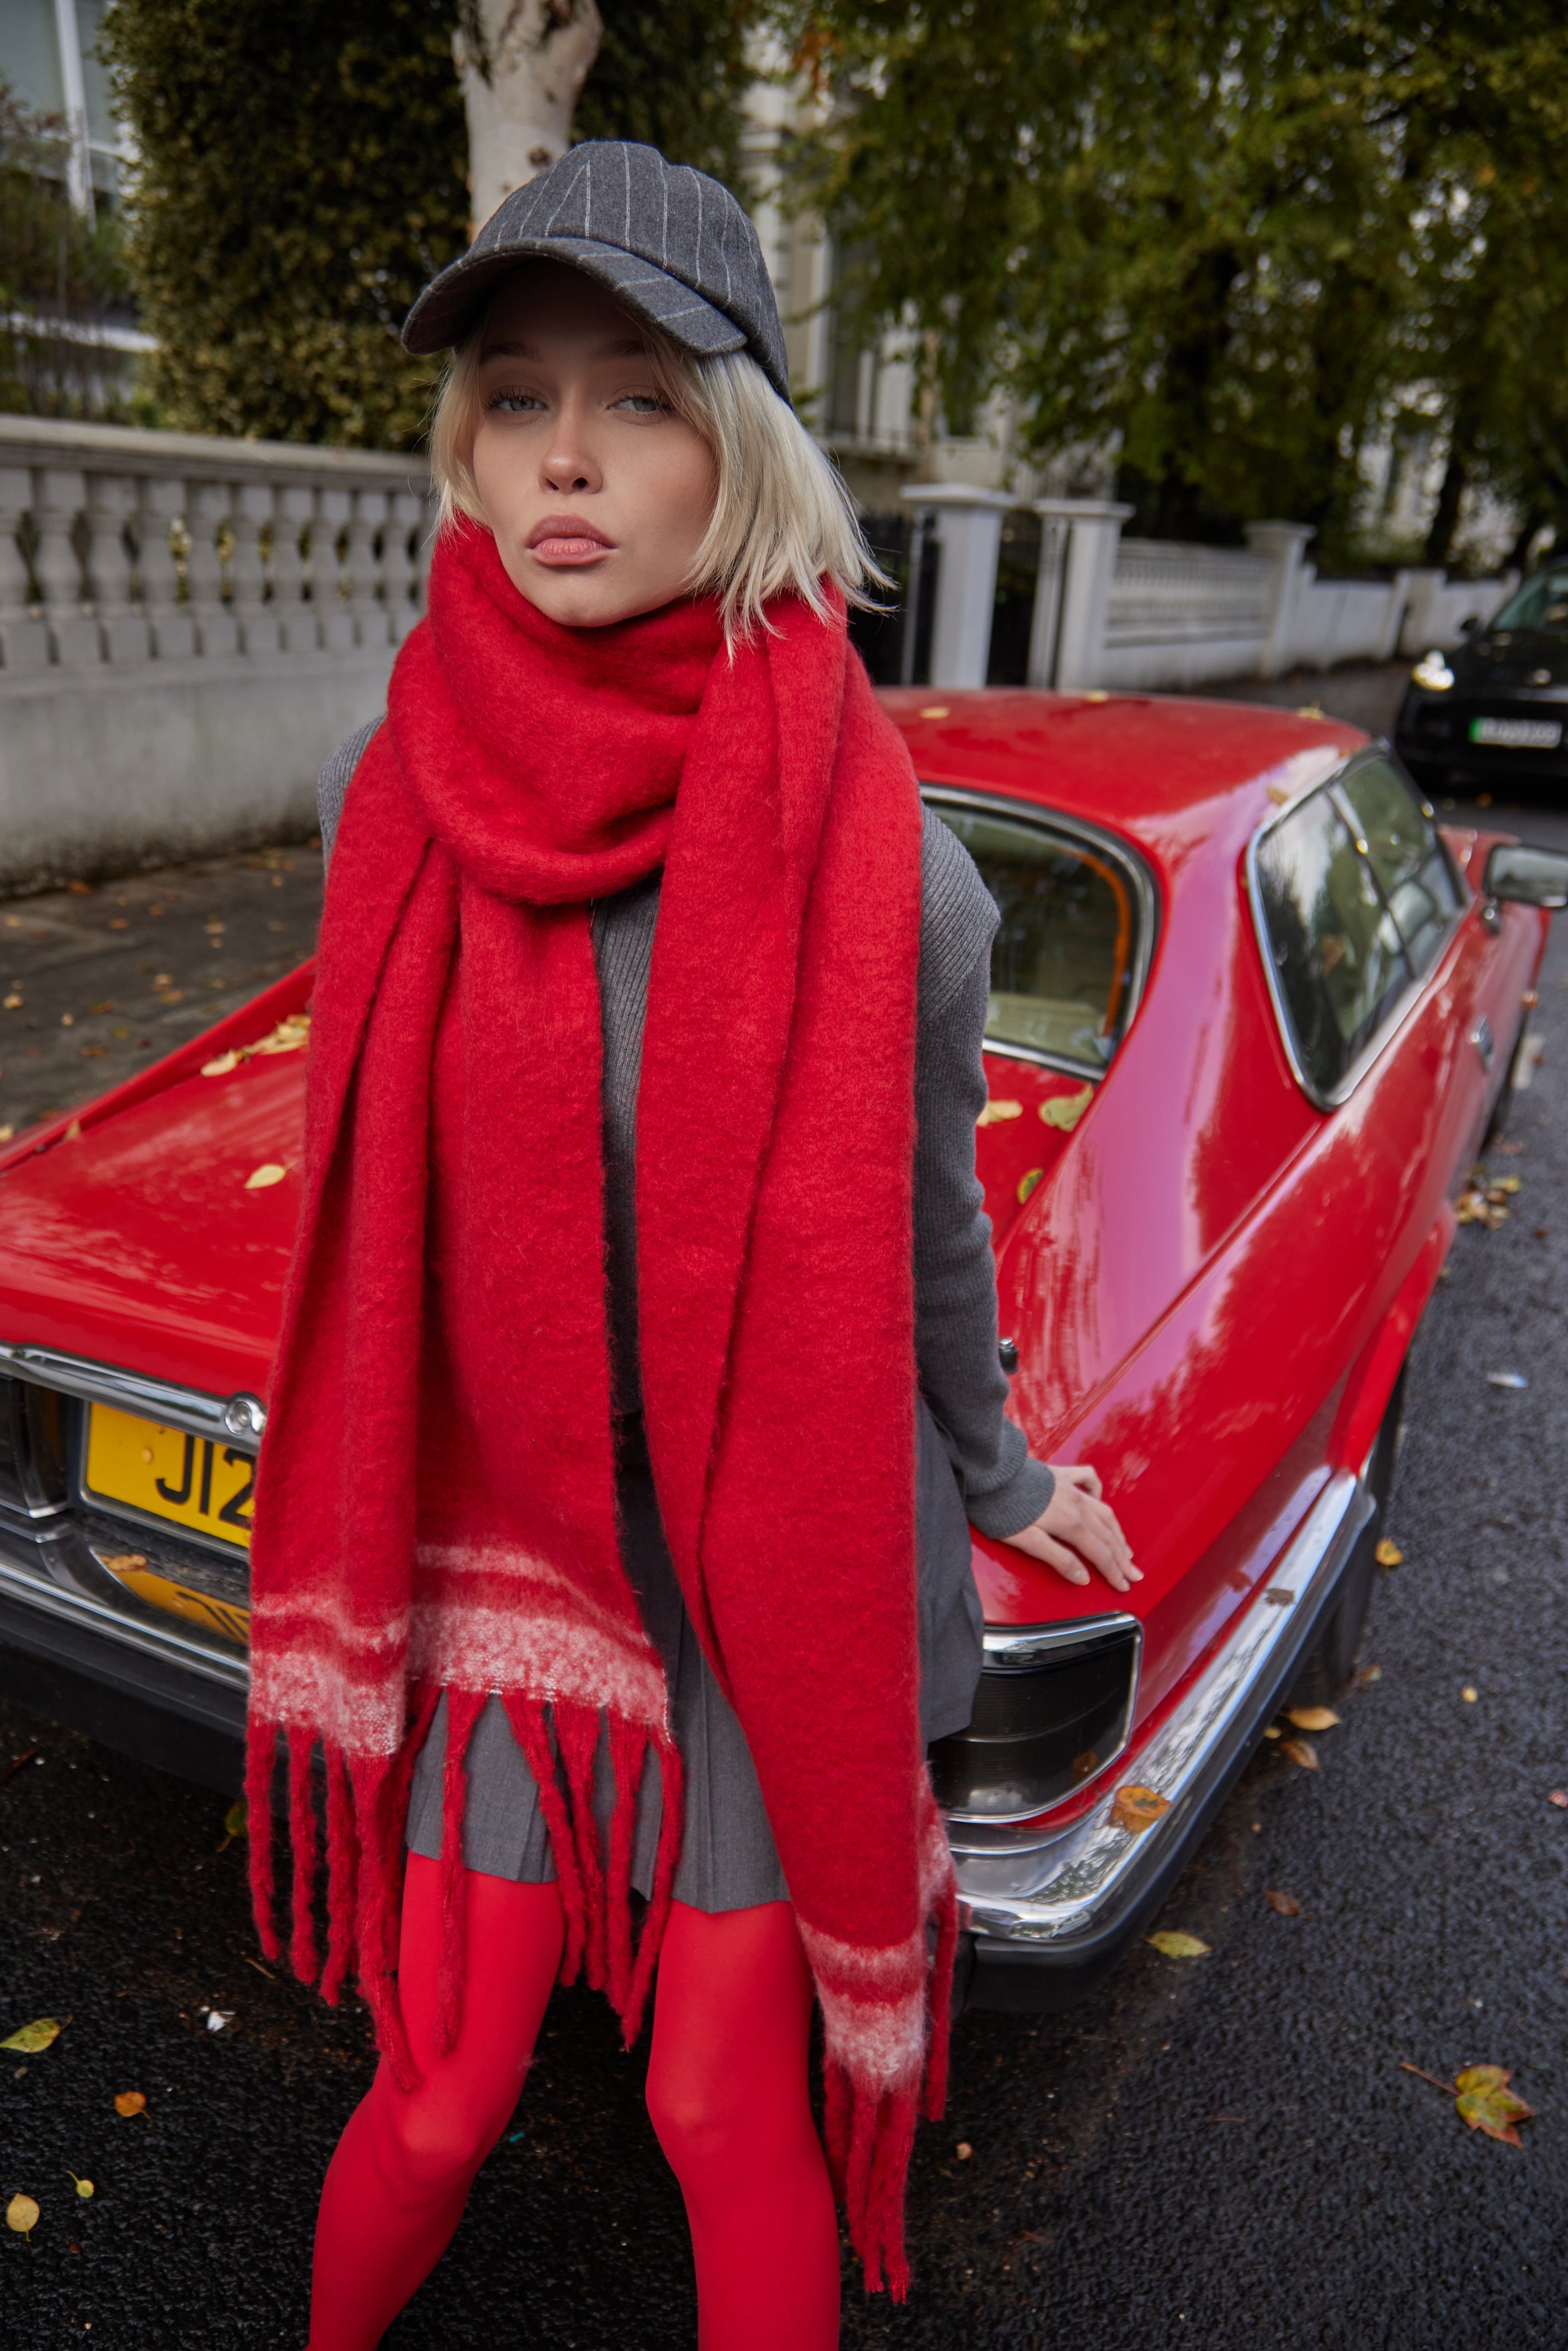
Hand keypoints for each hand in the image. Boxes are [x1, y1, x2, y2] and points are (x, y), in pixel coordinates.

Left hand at [1000, 1463, 1140, 1593]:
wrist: (990, 1473)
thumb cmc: (1002, 1509)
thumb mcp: (1027, 1541)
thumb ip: (1058, 1559)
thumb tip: (1083, 1577)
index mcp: (1071, 1524)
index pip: (1100, 1554)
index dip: (1113, 1572)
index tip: (1124, 1586)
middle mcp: (1077, 1504)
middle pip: (1107, 1536)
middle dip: (1122, 1558)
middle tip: (1135, 1575)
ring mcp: (1071, 1487)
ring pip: (1103, 1512)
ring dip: (1117, 1533)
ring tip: (1126, 1549)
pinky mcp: (1060, 1475)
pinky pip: (1088, 1480)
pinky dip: (1098, 1492)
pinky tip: (1099, 1500)